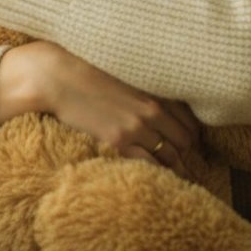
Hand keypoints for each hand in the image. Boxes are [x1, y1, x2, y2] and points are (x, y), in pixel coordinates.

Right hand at [0, 41, 202, 179]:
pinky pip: (150, 165)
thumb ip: (144, 85)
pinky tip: (161, 181)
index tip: (193, 142)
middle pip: (184, 138)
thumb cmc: (86, 69)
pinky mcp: (119, 141)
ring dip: (177, 167)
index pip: (189, 117)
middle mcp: (152, 107)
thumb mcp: (124, 72)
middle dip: (188, 152)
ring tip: (181, 178)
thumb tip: (151, 94)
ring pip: (170, 155)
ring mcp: (137, 126)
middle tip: (189, 163)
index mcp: (154, 88)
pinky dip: (159, 174)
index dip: (193, 132)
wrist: (58, 76)